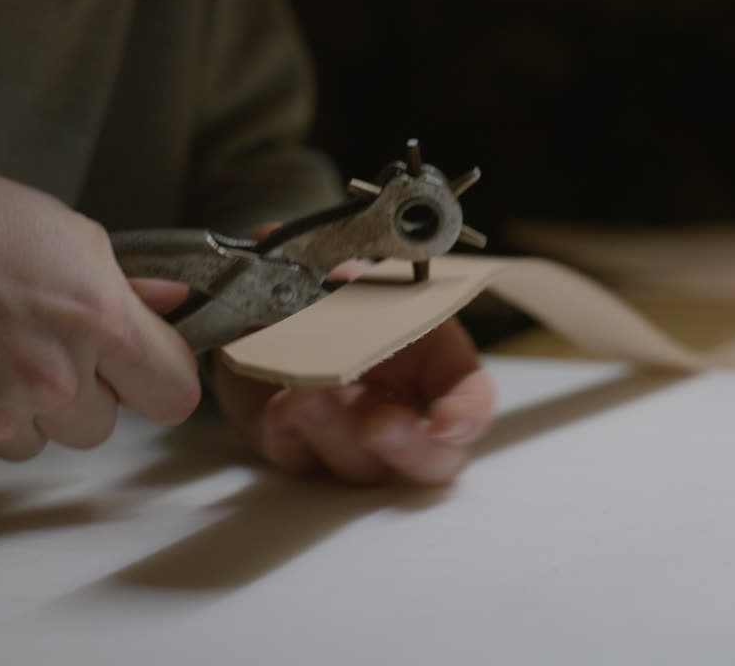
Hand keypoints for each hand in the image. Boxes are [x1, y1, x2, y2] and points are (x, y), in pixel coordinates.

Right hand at [0, 141, 199, 472]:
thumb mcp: (62, 231)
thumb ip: (123, 284)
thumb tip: (171, 302)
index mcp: (96, 322)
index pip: (173, 394)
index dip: (156, 381)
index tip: (139, 373)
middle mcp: (52, 380)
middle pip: (100, 427)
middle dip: (78, 395)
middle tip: (34, 345)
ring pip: (35, 445)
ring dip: (17, 412)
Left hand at [211, 223, 495, 484]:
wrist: (260, 308)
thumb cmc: (322, 290)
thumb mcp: (345, 272)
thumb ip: (354, 275)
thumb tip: (329, 265)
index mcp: (433, 362)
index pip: (473, 399)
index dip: (468, 415)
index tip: (447, 422)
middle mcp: (402, 411)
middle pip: (432, 461)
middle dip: (408, 447)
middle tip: (377, 422)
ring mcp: (351, 441)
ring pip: (362, 468)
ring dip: (336, 432)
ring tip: (309, 394)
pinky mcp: (298, 450)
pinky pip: (299, 459)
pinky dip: (289, 434)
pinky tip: (280, 406)